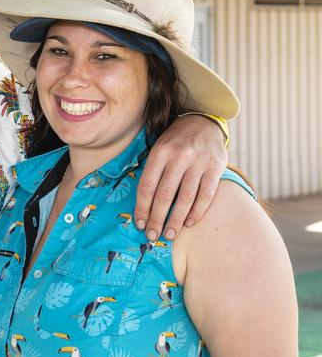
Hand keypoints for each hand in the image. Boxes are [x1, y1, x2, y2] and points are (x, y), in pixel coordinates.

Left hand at [135, 116, 226, 239]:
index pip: (147, 186)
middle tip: (152, 235)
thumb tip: (143, 206)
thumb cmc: (176, 141)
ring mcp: (199, 162)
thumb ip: (152, 172)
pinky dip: (197, 211)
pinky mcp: (216, 167)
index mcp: (160, 152)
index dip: (142, 208)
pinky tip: (189, 223)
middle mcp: (179, 156)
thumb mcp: (159, 148)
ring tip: (169, 234)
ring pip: (185, 198)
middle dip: (157, 219)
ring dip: (176, 220)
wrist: (204, 121)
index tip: (139, 224)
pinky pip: (206, 195)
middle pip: (164, 195)